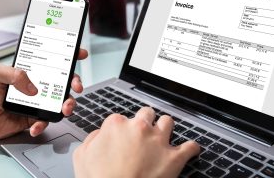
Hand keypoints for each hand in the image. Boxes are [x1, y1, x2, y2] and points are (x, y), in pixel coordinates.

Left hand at [0, 49, 87, 139]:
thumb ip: (12, 73)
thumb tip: (33, 87)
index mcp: (31, 71)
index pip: (53, 61)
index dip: (69, 56)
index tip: (80, 54)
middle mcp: (38, 85)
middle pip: (64, 81)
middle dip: (75, 82)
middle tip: (77, 87)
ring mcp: (38, 102)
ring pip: (61, 102)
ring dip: (68, 105)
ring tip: (64, 109)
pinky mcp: (35, 118)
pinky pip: (46, 121)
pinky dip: (43, 124)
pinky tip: (34, 125)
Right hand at [73, 107, 199, 177]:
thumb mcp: (82, 156)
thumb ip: (92, 139)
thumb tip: (100, 134)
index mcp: (116, 125)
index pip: (121, 118)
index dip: (122, 128)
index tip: (123, 136)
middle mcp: (139, 128)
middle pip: (147, 113)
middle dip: (145, 122)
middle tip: (142, 133)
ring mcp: (158, 141)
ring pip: (168, 122)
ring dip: (166, 128)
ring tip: (163, 137)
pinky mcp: (174, 158)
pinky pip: (190, 147)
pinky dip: (191, 148)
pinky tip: (189, 150)